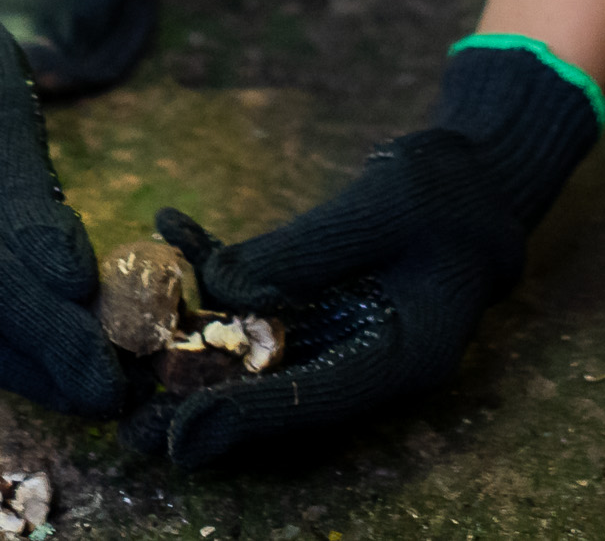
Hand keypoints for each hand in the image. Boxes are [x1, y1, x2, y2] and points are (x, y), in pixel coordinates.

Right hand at [0, 0, 125, 416]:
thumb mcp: (1, 99)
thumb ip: (30, 193)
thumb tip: (72, 284)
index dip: (52, 339)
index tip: (111, 377)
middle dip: (45, 371)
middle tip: (117, 401)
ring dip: (29, 367)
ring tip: (98, 388)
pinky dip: (8, 339)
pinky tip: (59, 352)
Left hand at [123, 40, 601, 467]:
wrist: (480, 170)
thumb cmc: (450, 188)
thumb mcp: (384, 205)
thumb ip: (304, 250)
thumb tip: (218, 286)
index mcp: (405, 355)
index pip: (315, 399)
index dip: (244, 418)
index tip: (180, 434)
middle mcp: (368, 357)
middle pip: (276, 394)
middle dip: (202, 405)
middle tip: (129, 428)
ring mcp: (344, 331)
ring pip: (257, 354)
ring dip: (193, 351)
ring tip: (124, 362)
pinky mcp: (323, 300)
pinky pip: (261, 298)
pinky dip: (217, 271)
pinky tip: (173, 226)